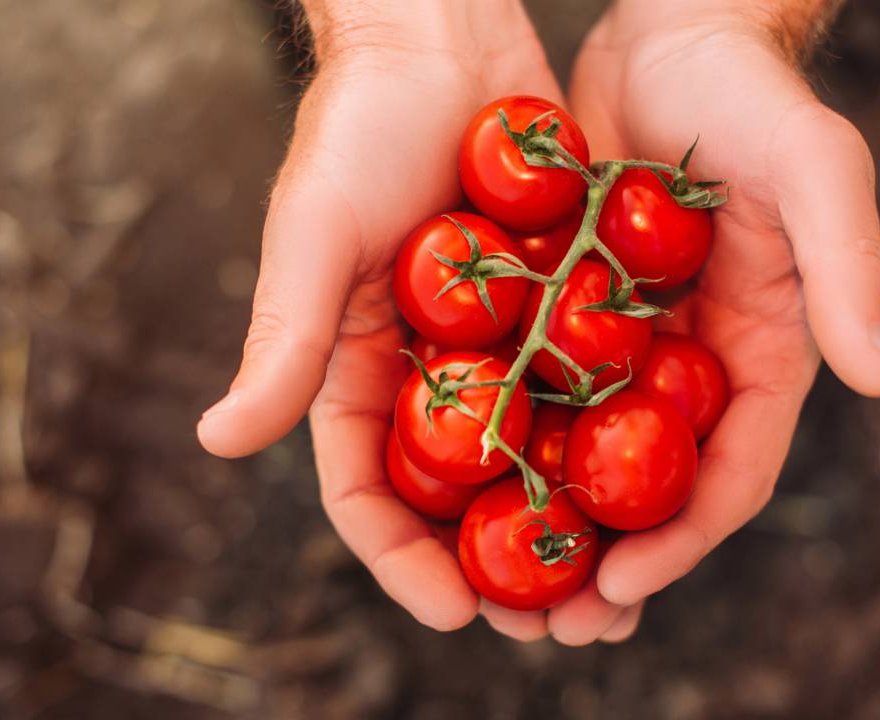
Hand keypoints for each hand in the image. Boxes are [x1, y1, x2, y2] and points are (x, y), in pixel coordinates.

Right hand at [196, 0, 593, 634]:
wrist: (442, 36)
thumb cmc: (360, 125)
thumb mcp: (313, 233)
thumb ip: (281, 339)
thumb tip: (218, 440)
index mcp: (353, 371)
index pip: (368, 491)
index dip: (403, 560)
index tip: (457, 612)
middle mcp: (424, 372)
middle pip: (458, 498)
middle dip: (497, 566)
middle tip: (551, 628)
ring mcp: (492, 345)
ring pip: (532, 458)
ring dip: (566, 527)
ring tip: (615, 587)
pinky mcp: (550, 307)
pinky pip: (584, 389)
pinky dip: (612, 441)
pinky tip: (660, 483)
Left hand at [524, 0, 879, 644]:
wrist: (669, 34)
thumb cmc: (750, 95)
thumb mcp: (815, 167)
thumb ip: (849, 266)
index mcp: (759, 356)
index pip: (728, 475)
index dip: (682, 542)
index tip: (621, 589)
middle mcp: (690, 366)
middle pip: (649, 490)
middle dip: (606, 563)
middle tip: (551, 628)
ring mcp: (625, 344)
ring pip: (582, 457)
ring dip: (545, 527)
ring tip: (492, 587)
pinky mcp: (566, 312)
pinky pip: (531, 391)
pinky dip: (504, 444)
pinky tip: (453, 486)